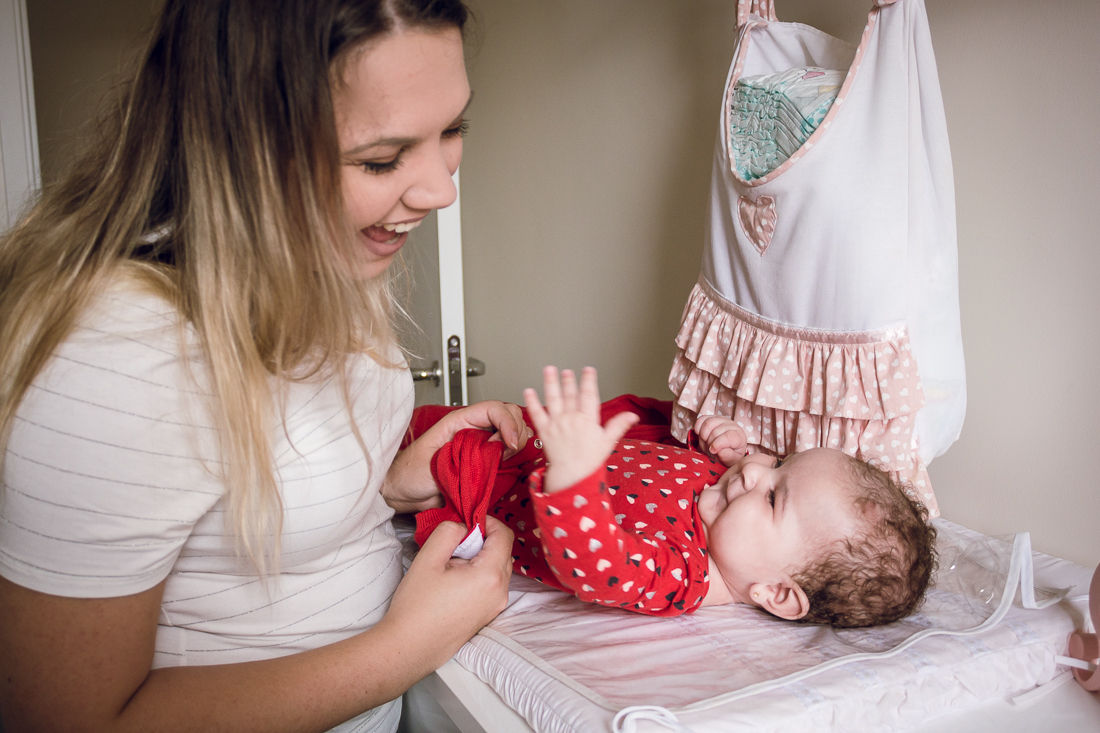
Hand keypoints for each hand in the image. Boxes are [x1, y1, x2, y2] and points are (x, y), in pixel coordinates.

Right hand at [383, 518, 512, 653]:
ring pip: (497, 569)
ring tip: (451, 565)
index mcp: (490, 576)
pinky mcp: (487, 616)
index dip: (488, 522)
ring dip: (480, 558)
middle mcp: (500, 592)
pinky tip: (453, 582)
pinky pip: (491, 586)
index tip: (467, 522)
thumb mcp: (428, 558)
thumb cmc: (416, 606)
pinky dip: (478, 575)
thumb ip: (449, 532)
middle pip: (503, 552)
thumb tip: (463, 527)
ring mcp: (495, 607)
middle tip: (454, 543)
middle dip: (482, 541)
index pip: (505, 535)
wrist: (408, 648)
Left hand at [384, 401, 530, 512]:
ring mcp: (481, 445)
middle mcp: (473, 430)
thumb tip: (493, 452)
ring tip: (505, 459)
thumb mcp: (434, 460)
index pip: (493, 409)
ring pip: (512, 431)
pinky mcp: (485, 462)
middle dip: (515, 431)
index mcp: (459, 421)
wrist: (404, 492)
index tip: (508, 444)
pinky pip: (508, 453)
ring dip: (517, 442)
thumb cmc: (409, 473)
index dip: (507, 423)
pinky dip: (516, 456)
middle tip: (505, 453)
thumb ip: (463, 455)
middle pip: (509, 414)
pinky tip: (508, 464)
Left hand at [523, 366, 637, 492]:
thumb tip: (633, 415)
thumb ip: (619, 425)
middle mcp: (571, 419)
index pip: (589, 394)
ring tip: (549, 369)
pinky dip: (531, 402)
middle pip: (570, 394)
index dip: (588, 380)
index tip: (588, 370)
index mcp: (587, 420)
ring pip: (553, 398)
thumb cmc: (590, 459)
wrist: (572, 475)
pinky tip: (528, 391)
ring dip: (550, 382)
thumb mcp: (608, 441)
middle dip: (568, 380)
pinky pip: (536, 413)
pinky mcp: (544, 431)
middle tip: (567, 371)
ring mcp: (556, 424)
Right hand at [694, 415, 748, 466]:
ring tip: (706, 442)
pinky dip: (698, 428)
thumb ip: (727, 456)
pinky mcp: (712, 417)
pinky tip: (700, 435)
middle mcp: (732, 425)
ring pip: (708, 423)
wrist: (724, 450)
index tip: (713, 451)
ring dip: (703, 435)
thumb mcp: (730, 460)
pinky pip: (701, 419)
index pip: (728, 437)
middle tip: (709, 448)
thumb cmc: (728, 456)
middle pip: (715, 431)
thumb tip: (719, 450)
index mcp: (739, 437)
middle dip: (709, 442)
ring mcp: (722, 419)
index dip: (717, 445)